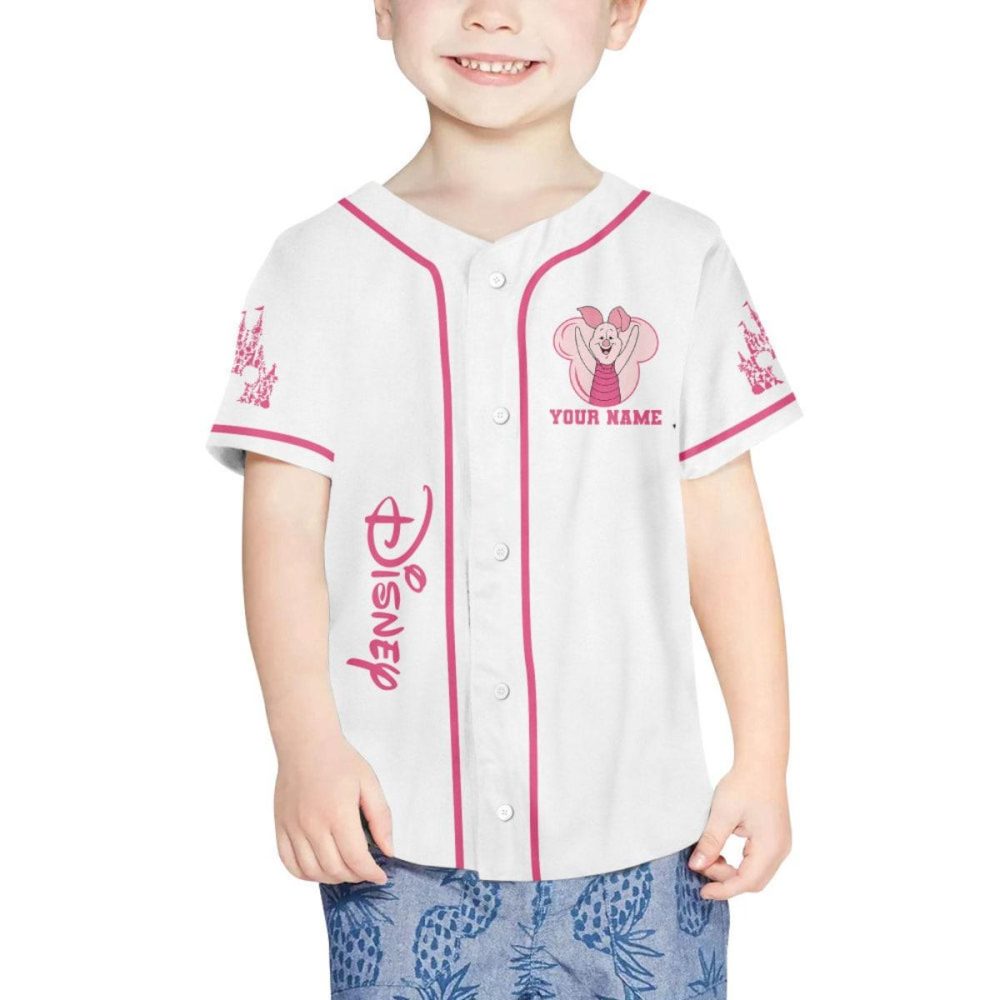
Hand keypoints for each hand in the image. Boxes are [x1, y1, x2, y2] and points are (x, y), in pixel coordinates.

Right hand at [274, 731, 393, 884]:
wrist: (306, 744)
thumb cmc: (339, 761)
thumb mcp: (369, 784)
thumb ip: (381, 819)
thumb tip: (388, 850)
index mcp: (338, 813)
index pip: (356, 858)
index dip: (371, 873)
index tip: (380, 876)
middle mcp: (312, 824)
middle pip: (335, 869)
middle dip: (355, 876)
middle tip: (365, 870)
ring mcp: (293, 827)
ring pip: (312, 871)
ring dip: (332, 878)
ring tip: (346, 870)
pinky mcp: (281, 827)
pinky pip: (290, 863)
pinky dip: (306, 874)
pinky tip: (320, 869)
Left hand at [688, 765, 790, 899]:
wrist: (761, 763)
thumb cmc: (744, 784)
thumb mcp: (722, 813)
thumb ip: (710, 842)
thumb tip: (696, 866)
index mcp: (771, 847)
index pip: (746, 882)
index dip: (723, 890)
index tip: (702, 892)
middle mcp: (780, 850)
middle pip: (753, 881)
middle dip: (725, 880)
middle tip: (702, 866)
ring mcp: (780, 845)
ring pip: (755, 873)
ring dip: (731, 871)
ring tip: (709, 857)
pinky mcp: (774, 838)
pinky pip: (757, 861)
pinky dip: (738, 863)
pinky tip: (721, 851)